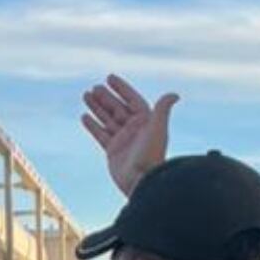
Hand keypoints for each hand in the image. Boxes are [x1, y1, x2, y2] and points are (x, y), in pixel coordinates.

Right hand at [81, 75, 177, 196]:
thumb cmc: (151, 156)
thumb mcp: (158, 129)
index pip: (132, 100)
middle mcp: (134, 129)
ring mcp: (123, 140)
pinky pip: (101, 135)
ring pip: (107, 119)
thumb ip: (162, 110)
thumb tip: (174, 94)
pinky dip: (93, 126)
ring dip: (97, 107)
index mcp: (145, 121)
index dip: (121, 88)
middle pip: (117, 108)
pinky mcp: (113, 152)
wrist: (142, 181)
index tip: (109, 78)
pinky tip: (84, 116)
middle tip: (94, 88)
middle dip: (106, 97)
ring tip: (86, 96)